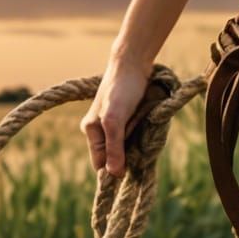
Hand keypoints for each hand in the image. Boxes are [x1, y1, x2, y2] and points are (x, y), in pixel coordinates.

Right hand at [80, 53, 155, 177]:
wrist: (133, 63)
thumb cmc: (122, 90)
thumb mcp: (115, 120)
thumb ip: (114, 147)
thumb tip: (113, 174)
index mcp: (92, 131)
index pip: (100, 163)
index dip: (113, 169)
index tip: (130, 172)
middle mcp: (101, 129)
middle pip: (114, 155)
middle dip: (127, 156)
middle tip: (141, 150)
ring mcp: (115, 123)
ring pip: (125, 146)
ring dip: (136, 146)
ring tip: (143, 135)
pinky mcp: (128, 116)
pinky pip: (134, 135)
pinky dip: (141, 136)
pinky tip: (146, 129)